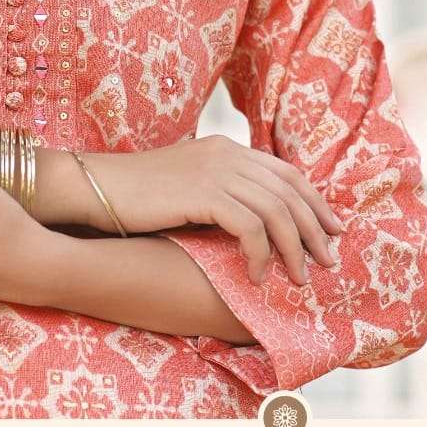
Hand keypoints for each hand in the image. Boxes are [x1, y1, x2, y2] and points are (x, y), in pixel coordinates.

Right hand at [84, 135, 345, 285]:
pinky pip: (250, 226)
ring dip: (294, 248)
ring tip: (298, 278)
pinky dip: (261, 254)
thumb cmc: (135, 195)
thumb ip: (218, 191)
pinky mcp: (202, 193)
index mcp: (225, 148)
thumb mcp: (186, 185)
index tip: (332, 231)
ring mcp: (214, 170)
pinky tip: (256, 277)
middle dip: (315, 229)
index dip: (315, 202)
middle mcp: (226, 153)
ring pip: (276, 210)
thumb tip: (251, 221)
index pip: (286, 172)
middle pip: (289, 190)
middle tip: (329, 262)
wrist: (95, 186)